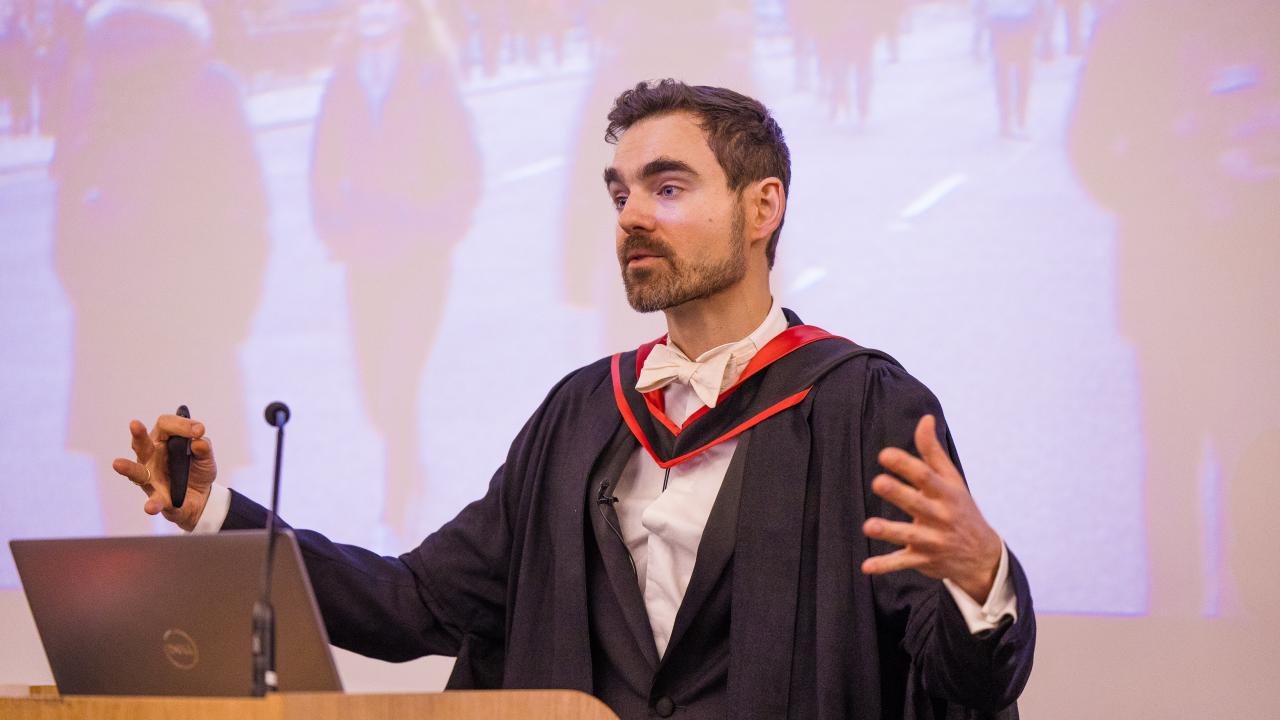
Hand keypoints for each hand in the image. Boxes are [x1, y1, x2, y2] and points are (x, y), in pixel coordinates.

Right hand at [112, 414, 217, 531]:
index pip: (165, 426)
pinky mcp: (157, 499)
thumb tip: (198, 441)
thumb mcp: (205, 457)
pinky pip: (154, 501)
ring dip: (128, 468)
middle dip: (138, 435)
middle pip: (142, 444)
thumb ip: (204, 448)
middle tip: (134, 424)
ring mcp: (151, 479)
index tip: (199, 431)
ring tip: (118, 464)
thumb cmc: (197, 470)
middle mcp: (151, 458)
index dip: (180, 424)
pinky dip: (152, 504)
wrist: (202, 498)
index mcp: (163, 442)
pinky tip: (150, 507)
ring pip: (137, 473)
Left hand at [860, 415, 1002, 602]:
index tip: (885, 455)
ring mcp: (932, 540)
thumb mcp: (952, 480)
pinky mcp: (923, 560)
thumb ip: (933, 452)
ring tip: (869, 526)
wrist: (982, 556)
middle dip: (898, 494)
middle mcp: (940, 517)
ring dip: (889, 531)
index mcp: (946, 494)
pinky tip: (866, 566)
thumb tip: (924, 418)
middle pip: (917, 504)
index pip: (926, 477)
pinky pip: (902, 563)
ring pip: (908, 536)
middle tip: (878, 483)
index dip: (906, 465)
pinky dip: (885, 566)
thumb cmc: (960, 508)